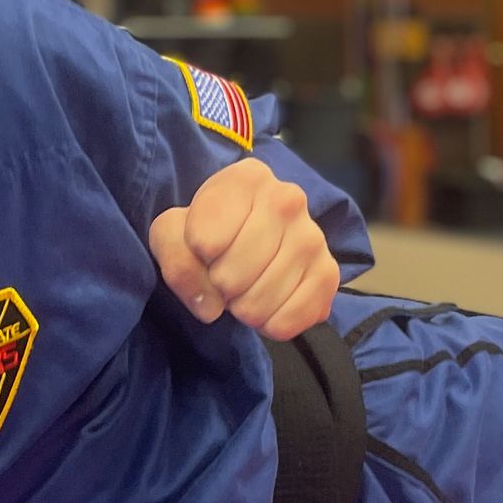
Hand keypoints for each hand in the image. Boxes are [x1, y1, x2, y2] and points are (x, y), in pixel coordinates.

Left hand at [148, 157, 340, 340]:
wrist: (250, 239)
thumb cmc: (208, 230)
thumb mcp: (173, 232)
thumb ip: (176, 260)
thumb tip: (210, 307)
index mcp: (248, 178)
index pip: (204, 242)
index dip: (196, 256)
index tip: (204, 247)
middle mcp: (289, 199)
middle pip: (232, 277)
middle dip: (219, 285)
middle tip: (226, 272)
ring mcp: (313, 237)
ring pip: (258, 304)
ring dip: (243, 308)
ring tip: (247, 286)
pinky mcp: (329, 274)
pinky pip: (287, 322)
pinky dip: (269, 325)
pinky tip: (269, 303)